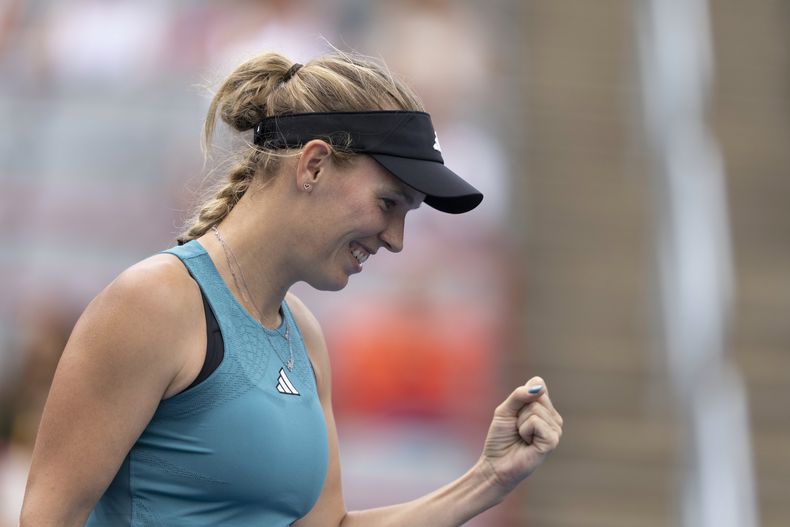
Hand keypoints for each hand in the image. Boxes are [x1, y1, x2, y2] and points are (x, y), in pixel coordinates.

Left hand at [481, 377, 562, 491]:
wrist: (496, 464)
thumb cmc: (501, 438)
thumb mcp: (506, 410)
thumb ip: (519, 395)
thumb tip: (539, 387)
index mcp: (545, 408)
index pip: (537, 384)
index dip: (520, 396)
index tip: (515, 413)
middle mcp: (554, 418)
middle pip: (536, 396)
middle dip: (519, 411)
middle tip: (517, 428)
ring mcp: (556, 430)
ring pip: (535, 410)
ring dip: (520, 423)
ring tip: (521, 437)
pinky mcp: (552, 441)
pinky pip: (536, 422)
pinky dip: (524, 430)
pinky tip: (526, 443)